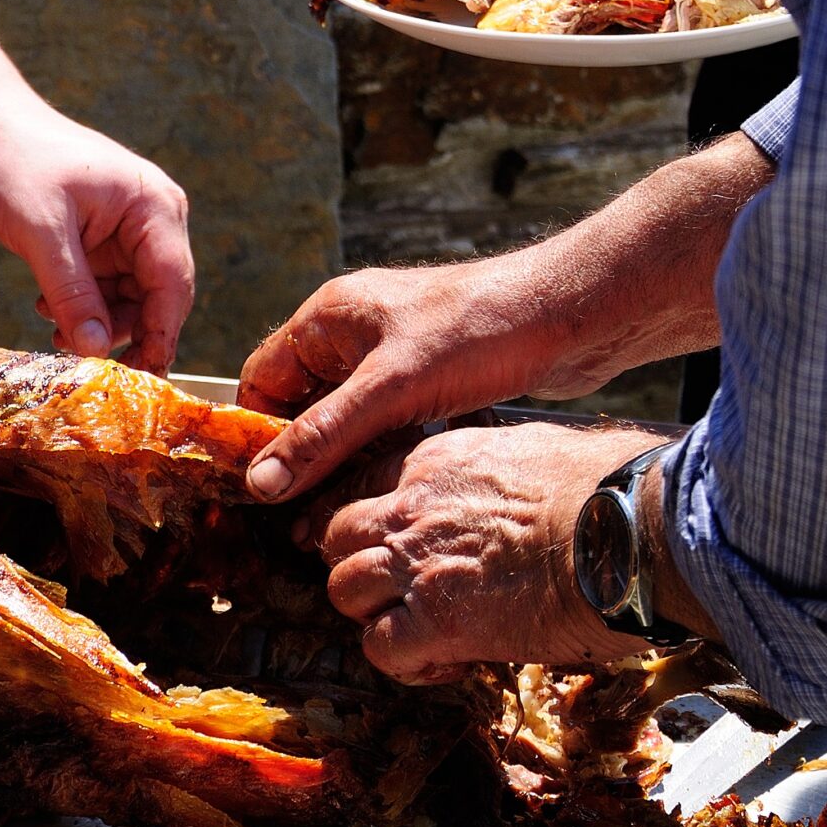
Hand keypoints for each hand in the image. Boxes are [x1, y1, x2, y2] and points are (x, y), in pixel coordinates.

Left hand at [0, 113, 193, 373]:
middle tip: (88, 366)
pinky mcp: (111, 244)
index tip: (142, 378)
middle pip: (159, 296)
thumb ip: (71, 293)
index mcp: (154, 206)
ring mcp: (135, 233)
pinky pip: (111, 290)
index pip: (173, 282)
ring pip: (134, 300)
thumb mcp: (42, 233)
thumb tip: (97, 351)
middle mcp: (156, 219)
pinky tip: (48, 307)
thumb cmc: (18, 167)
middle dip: (124, 332)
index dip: (161, 333)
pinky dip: (85, 308)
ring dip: (100, 323)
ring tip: (54, 328)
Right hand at [242, 134, 774, 502]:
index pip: (261, 378)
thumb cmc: (480, 330)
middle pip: (300, 399)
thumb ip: (323, 435)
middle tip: (301, 512)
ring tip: (343, 506)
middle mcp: (354, 330)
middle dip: (299, 451)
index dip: (254, 432)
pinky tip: (389, 481)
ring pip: (345, 414)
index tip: (258, 490)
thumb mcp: (391, 389)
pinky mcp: (429, 374)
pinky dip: (380, 447)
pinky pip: (384, 417)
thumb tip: (260, 483)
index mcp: (329, 316)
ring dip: (343, 454)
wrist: (572, 314)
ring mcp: (393, 352)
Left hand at [317, 421, 662, 681]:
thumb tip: (521, 478)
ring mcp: (417, 566)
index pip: (367, 484)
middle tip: (396, 586)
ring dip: (373, 613)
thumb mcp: (535, 446)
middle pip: (338, 534)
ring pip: (343, 589)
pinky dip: (402, 662)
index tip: (391, 540)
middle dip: (358, 561)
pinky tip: (440, 662)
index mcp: (436, 461)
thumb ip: (498, 466)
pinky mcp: (438, 622)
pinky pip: (380, 648)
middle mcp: (411, 509)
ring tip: (416, 627)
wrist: (630, 529)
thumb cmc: (606, 485)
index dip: (373, 518)